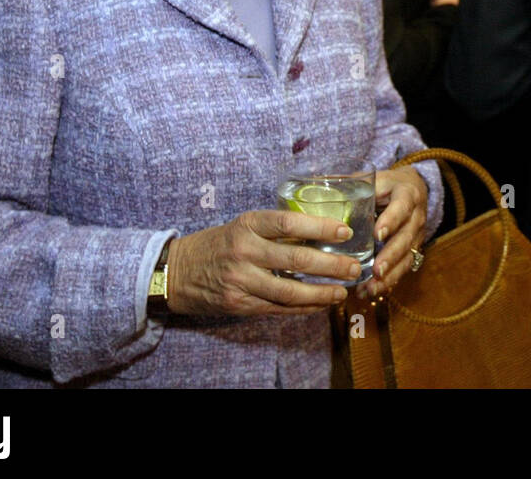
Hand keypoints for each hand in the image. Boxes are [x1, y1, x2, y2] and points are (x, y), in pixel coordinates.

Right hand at [166, 210, 359, 316]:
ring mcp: (241, 280)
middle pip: (296, 258)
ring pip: (289, 290)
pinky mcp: (239, 304)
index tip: (344, 232)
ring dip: (321, 293)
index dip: (320, 227)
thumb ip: (274, 231)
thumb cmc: (218, 244)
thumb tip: (319, 234)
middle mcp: (244, 250)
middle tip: (354, 267)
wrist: (176, 272)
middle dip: (331, 265)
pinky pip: (277, 308)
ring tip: (342, 291)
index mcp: (247, 224)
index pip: (289, 222)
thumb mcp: (242, 227)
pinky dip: (302, 307)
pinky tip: (320, 304)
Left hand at [361, 166, 428, 299]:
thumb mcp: (375, 180)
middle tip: (377, 270)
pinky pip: (404, 268)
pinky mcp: (413, 249)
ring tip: (372, 288)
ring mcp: (417, 235)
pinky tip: (371, 292)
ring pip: (407, 256)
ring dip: (390, 275)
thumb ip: (352, 184)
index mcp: (406, 194)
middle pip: (406, 237)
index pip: (401, 207)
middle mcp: (416, 216)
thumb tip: (318, 182)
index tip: (378, 235)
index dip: (391, 221)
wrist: (413, 189)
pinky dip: (389, 282)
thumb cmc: (387, 185)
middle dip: (391, 255)